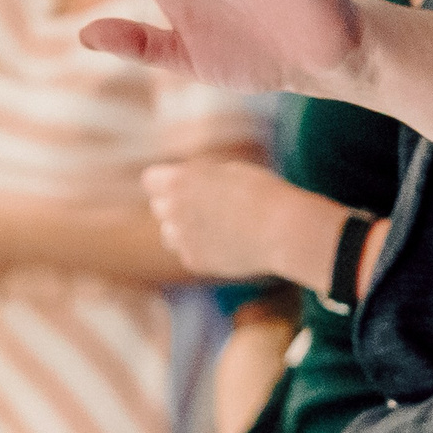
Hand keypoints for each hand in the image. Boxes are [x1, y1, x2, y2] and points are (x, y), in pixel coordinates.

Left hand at [142, 157, 305, 278]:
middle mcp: (172, 210)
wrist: (282, 230)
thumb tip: (185, 186)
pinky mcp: (194, 261)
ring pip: (168, 232)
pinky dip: (201, 249)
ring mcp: (181, 239)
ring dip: (183, 228)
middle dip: (175, 204)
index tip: (185, 182)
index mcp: (178, 181)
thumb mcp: (225, 170)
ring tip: (216, 225)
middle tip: (206, 204)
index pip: (150, 180)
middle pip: (158, 206)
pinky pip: (187, 252)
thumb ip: (197, 178)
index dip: (167, 180)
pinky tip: (227, 243)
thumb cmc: (261, 192)